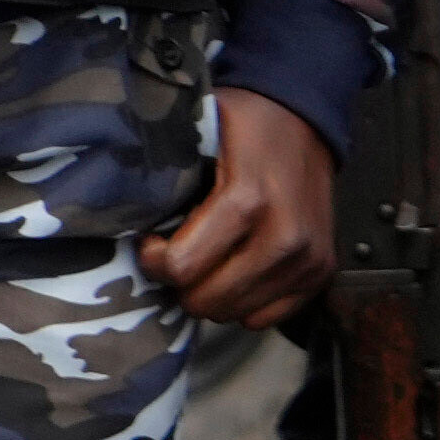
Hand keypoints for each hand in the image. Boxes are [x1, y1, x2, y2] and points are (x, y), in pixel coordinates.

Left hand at [150, 85, 339, 327]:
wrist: (305, 121)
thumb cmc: (243, 126)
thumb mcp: (193, 132)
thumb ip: (159, 172)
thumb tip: (117, 208)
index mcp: (247, 200)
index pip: (181, 267)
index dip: (154, 258)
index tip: (153, 240)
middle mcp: (285, 236)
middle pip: (206, 300)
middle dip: (181, 282)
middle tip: (178, 254)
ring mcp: (308, 258)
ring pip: (234, 314)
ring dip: (211, 293)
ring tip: (207, 260)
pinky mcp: (322, 271)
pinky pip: (266, 318)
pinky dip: (244, 301)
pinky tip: (235, 270)